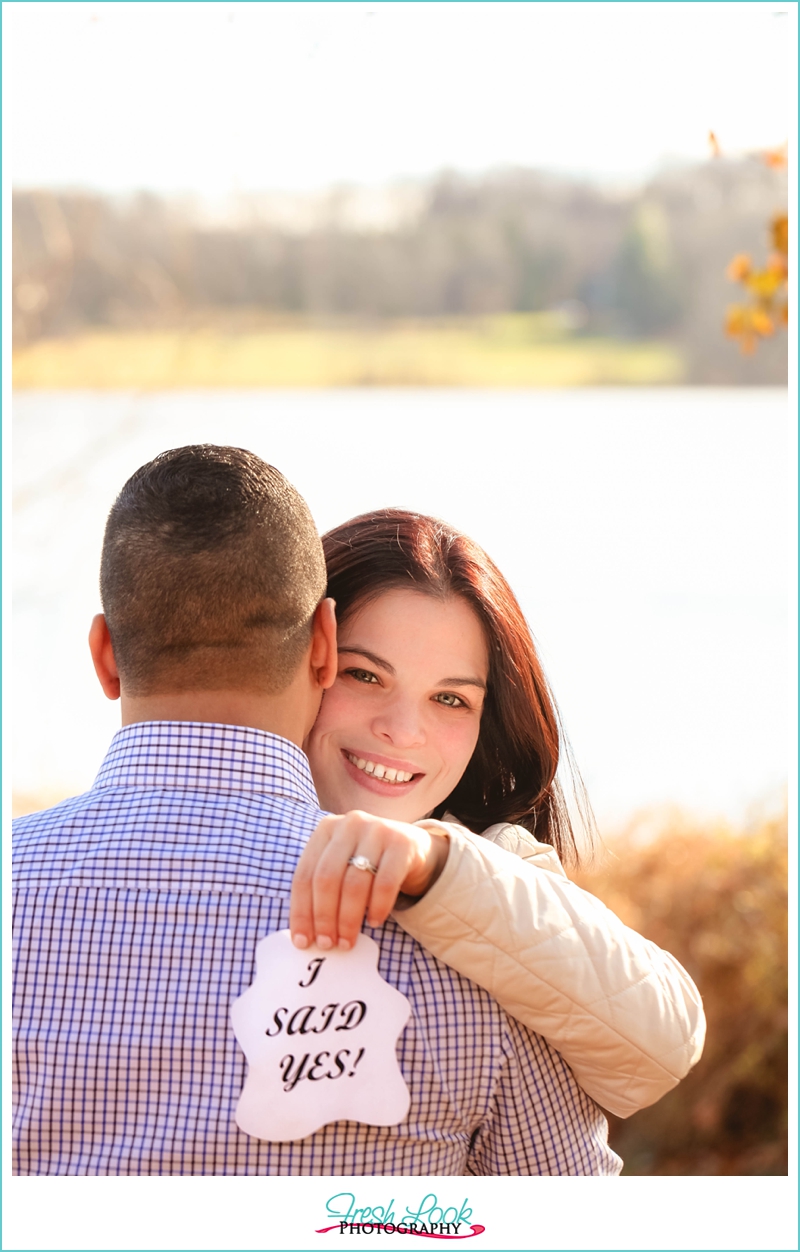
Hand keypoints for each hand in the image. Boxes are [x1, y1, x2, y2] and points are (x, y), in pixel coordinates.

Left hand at [290, 811, 449, 951]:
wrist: (412, 846)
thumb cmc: (368, 863)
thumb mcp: (342, 864)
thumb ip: (322, 888)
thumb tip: (304, 934)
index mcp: (326, 829)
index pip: (305, 875)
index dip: (301, 911)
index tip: (303, 941)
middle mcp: (349, 824)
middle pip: (327, 879)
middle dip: (324, 917)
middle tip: (327, 944)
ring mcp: (377, 831)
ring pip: (354, 883)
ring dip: (348, 919)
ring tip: (348, 941)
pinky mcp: (402, 843)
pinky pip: (385, 883)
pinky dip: (377, 907)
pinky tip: (374, 922)